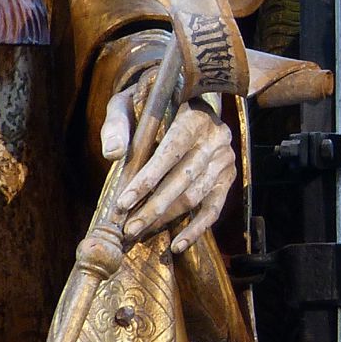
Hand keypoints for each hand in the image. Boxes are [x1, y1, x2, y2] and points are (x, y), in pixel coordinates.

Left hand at [101, 84, 237, 252]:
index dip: (147, 179)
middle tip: (127, 229)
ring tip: (139, 232)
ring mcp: (225, 160)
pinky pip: (214, 209)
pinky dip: (196, 229)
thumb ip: (118, 124)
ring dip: (166, 219)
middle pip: (183, 180)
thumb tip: (112, 154)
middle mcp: (216, 139)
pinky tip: (177, 244)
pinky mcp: (228, 178)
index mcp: (195, 117)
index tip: (122, 203)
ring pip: (195, 197)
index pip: (171, 152)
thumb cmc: (153, 104)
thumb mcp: (130, 102)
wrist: (189, 97)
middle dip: (153, 208)